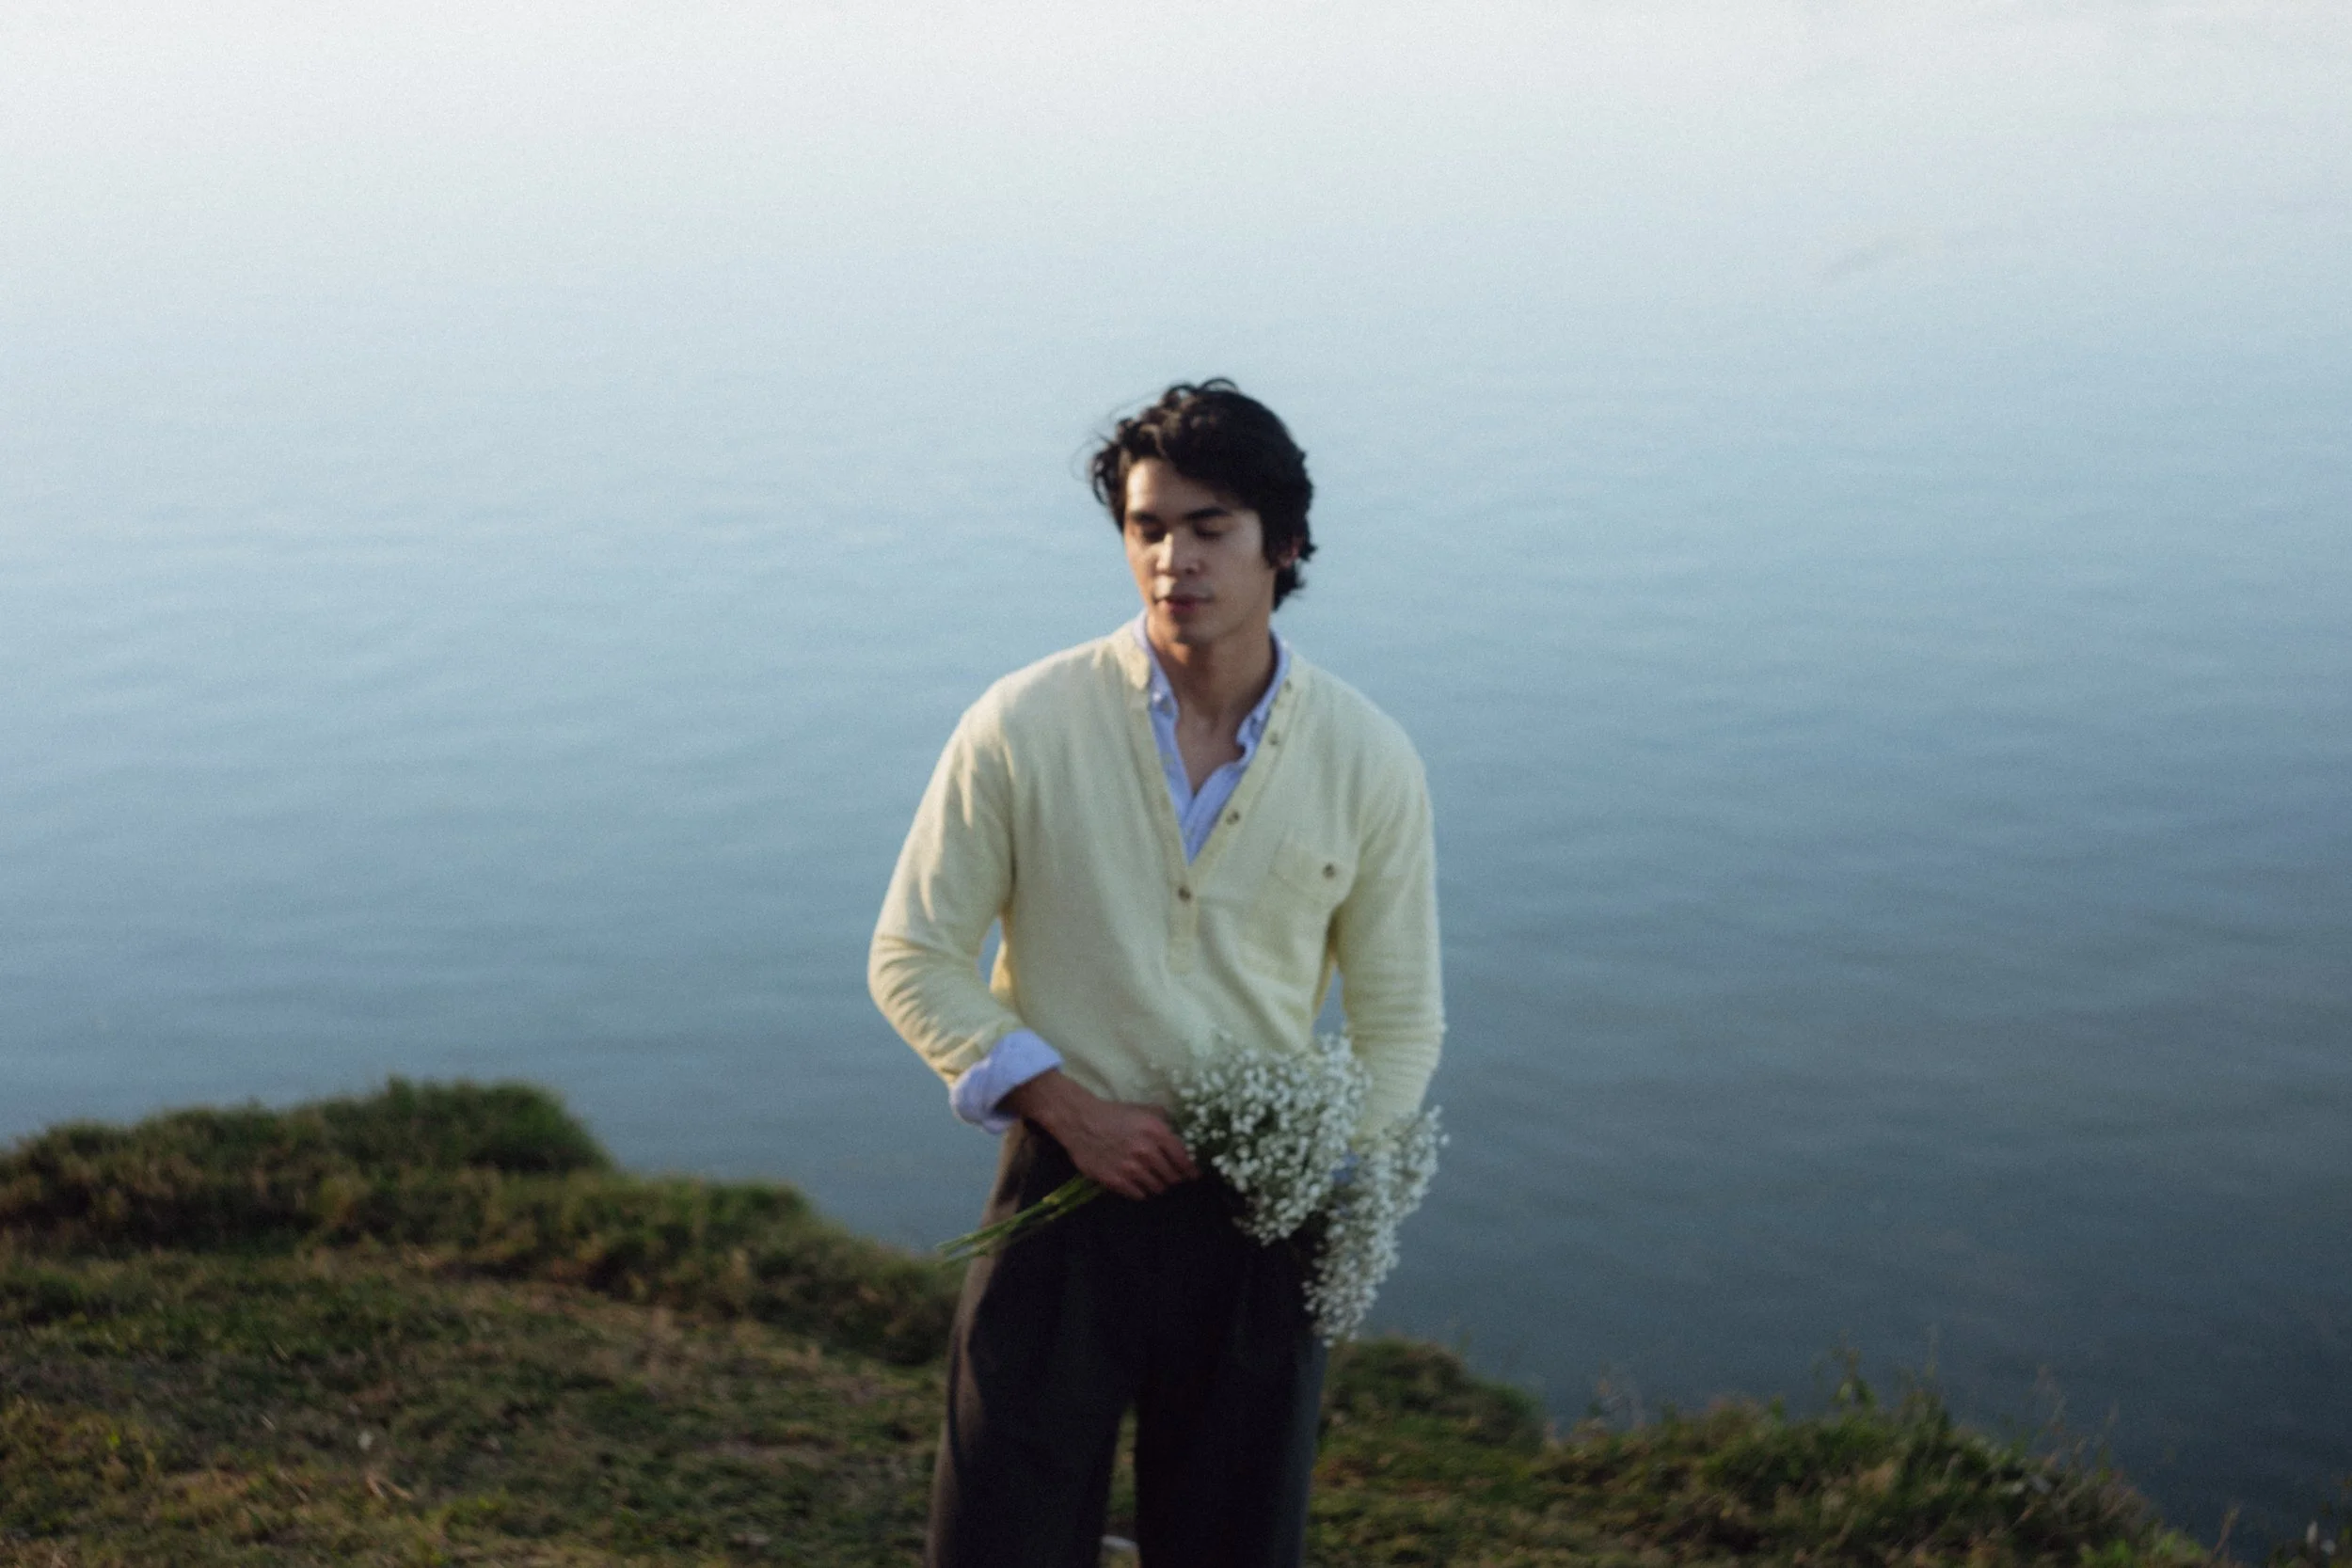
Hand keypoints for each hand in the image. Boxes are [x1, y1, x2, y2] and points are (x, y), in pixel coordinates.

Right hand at [1002, 1069, 1197, 1200]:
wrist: (1082, 1121)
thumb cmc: (1116, 1114)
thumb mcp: (1146, 1110)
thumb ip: (1168, 1122)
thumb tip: (1187, 1137)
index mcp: (1158, 1132)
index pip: (1184, 1161)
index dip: (1191, 1171)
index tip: (1192, 1175)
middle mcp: (1147, 1152)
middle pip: (1172, 1178)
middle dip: (1174, 1178)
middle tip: (1170, 1176)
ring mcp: (1130, 1168)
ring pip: (1157, 1188)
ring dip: (1158, 1185)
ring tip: (1153, 1179)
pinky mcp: (1115, 1180)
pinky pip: (1138, 1194)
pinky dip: (1141, 1190)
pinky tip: (1137, 1182)